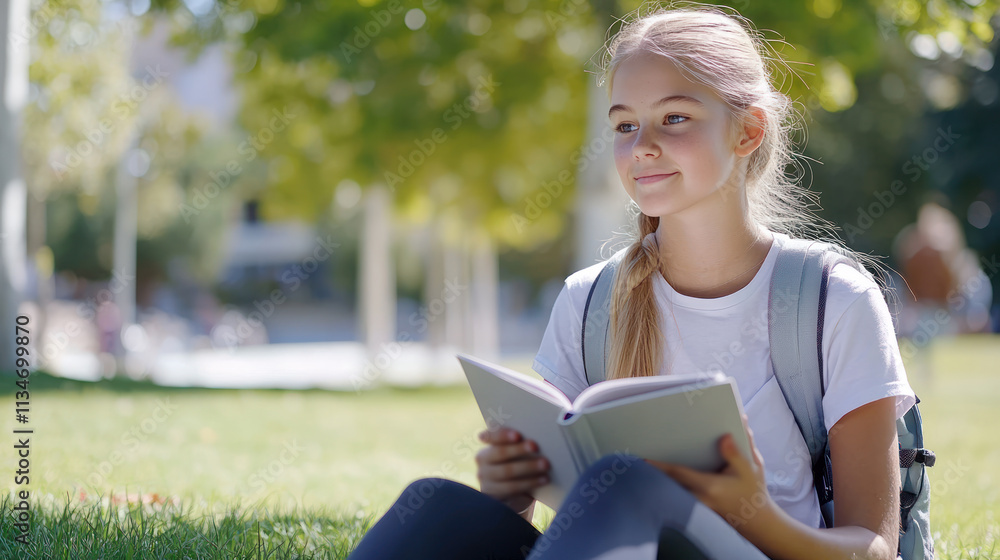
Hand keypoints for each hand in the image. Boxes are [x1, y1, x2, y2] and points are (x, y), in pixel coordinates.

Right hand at [476, 427, 549, 514]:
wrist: (511, 493)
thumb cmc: (517, 464)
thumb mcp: (515, 454)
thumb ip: (520, 445)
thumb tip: (537, 437)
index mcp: (487, 444)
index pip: (490, 436)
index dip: (503, 435)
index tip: (517, 435)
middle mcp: (482, 460)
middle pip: (499, 453)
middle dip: (518, 449)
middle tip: (535, 446)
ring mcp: (485, 478)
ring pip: (506, 471)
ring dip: (528, 467)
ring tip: (545, 464)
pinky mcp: (493, 494)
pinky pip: (512, 488)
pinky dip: (530, 482)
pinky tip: (544, 479)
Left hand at [644, 414, 775, 534]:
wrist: (758, 520)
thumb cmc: (753, 491)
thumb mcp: (751, 469)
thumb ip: (736, 452)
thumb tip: (725, 435)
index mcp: (709, 487)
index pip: (677, 473)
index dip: (658, 465)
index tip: (642, 457)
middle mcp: (698, 499)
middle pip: (668, 483)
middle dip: (652, 471)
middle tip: (635, 456)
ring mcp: (696, 507)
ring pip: (670, 491)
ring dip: (658, 480)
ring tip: (642, 464)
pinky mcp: (696, 510)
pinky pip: (677, 496)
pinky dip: (668, 487)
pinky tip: (659, 478)